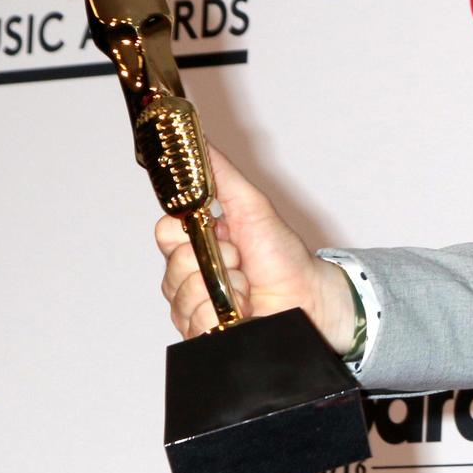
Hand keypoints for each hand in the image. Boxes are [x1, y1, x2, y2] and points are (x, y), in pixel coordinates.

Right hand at [155, 145, 355, 351]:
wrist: (308, 297)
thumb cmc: (282, 254)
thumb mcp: (252, 207)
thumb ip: (221, 176)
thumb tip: (198, 140)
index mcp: (197, 241)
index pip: (164, 231)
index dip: (186, 233)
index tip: (217, 232)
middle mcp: (189, 273)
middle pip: (171, 266)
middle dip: (214, 263)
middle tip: (241, 263)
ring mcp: (193, 304)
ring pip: (181, 296)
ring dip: (223, 290)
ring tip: (247, 289)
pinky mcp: (200, 332)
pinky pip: (194, 323)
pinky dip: (222, 316)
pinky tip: (242, 312)